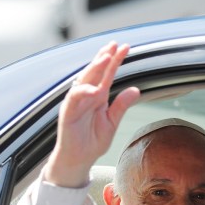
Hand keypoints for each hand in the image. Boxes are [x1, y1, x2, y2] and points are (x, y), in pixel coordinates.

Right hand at [44, 42, 140, 187]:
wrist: (79, 160)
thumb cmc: (92, 141)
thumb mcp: (112, 121)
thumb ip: (122, 105)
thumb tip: (135, 90)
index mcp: (98, 97)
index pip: (107, 74)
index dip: (115, 60)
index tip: (125, 47)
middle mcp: (86, 96)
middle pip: (95, 72)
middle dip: (104, 57)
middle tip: (115, 44)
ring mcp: (76, 103)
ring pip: (84, 81)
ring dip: (94, 69)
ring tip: (105, 58)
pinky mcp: (68, 113)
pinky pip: (75, 99)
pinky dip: (84, 92)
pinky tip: (95, 88)